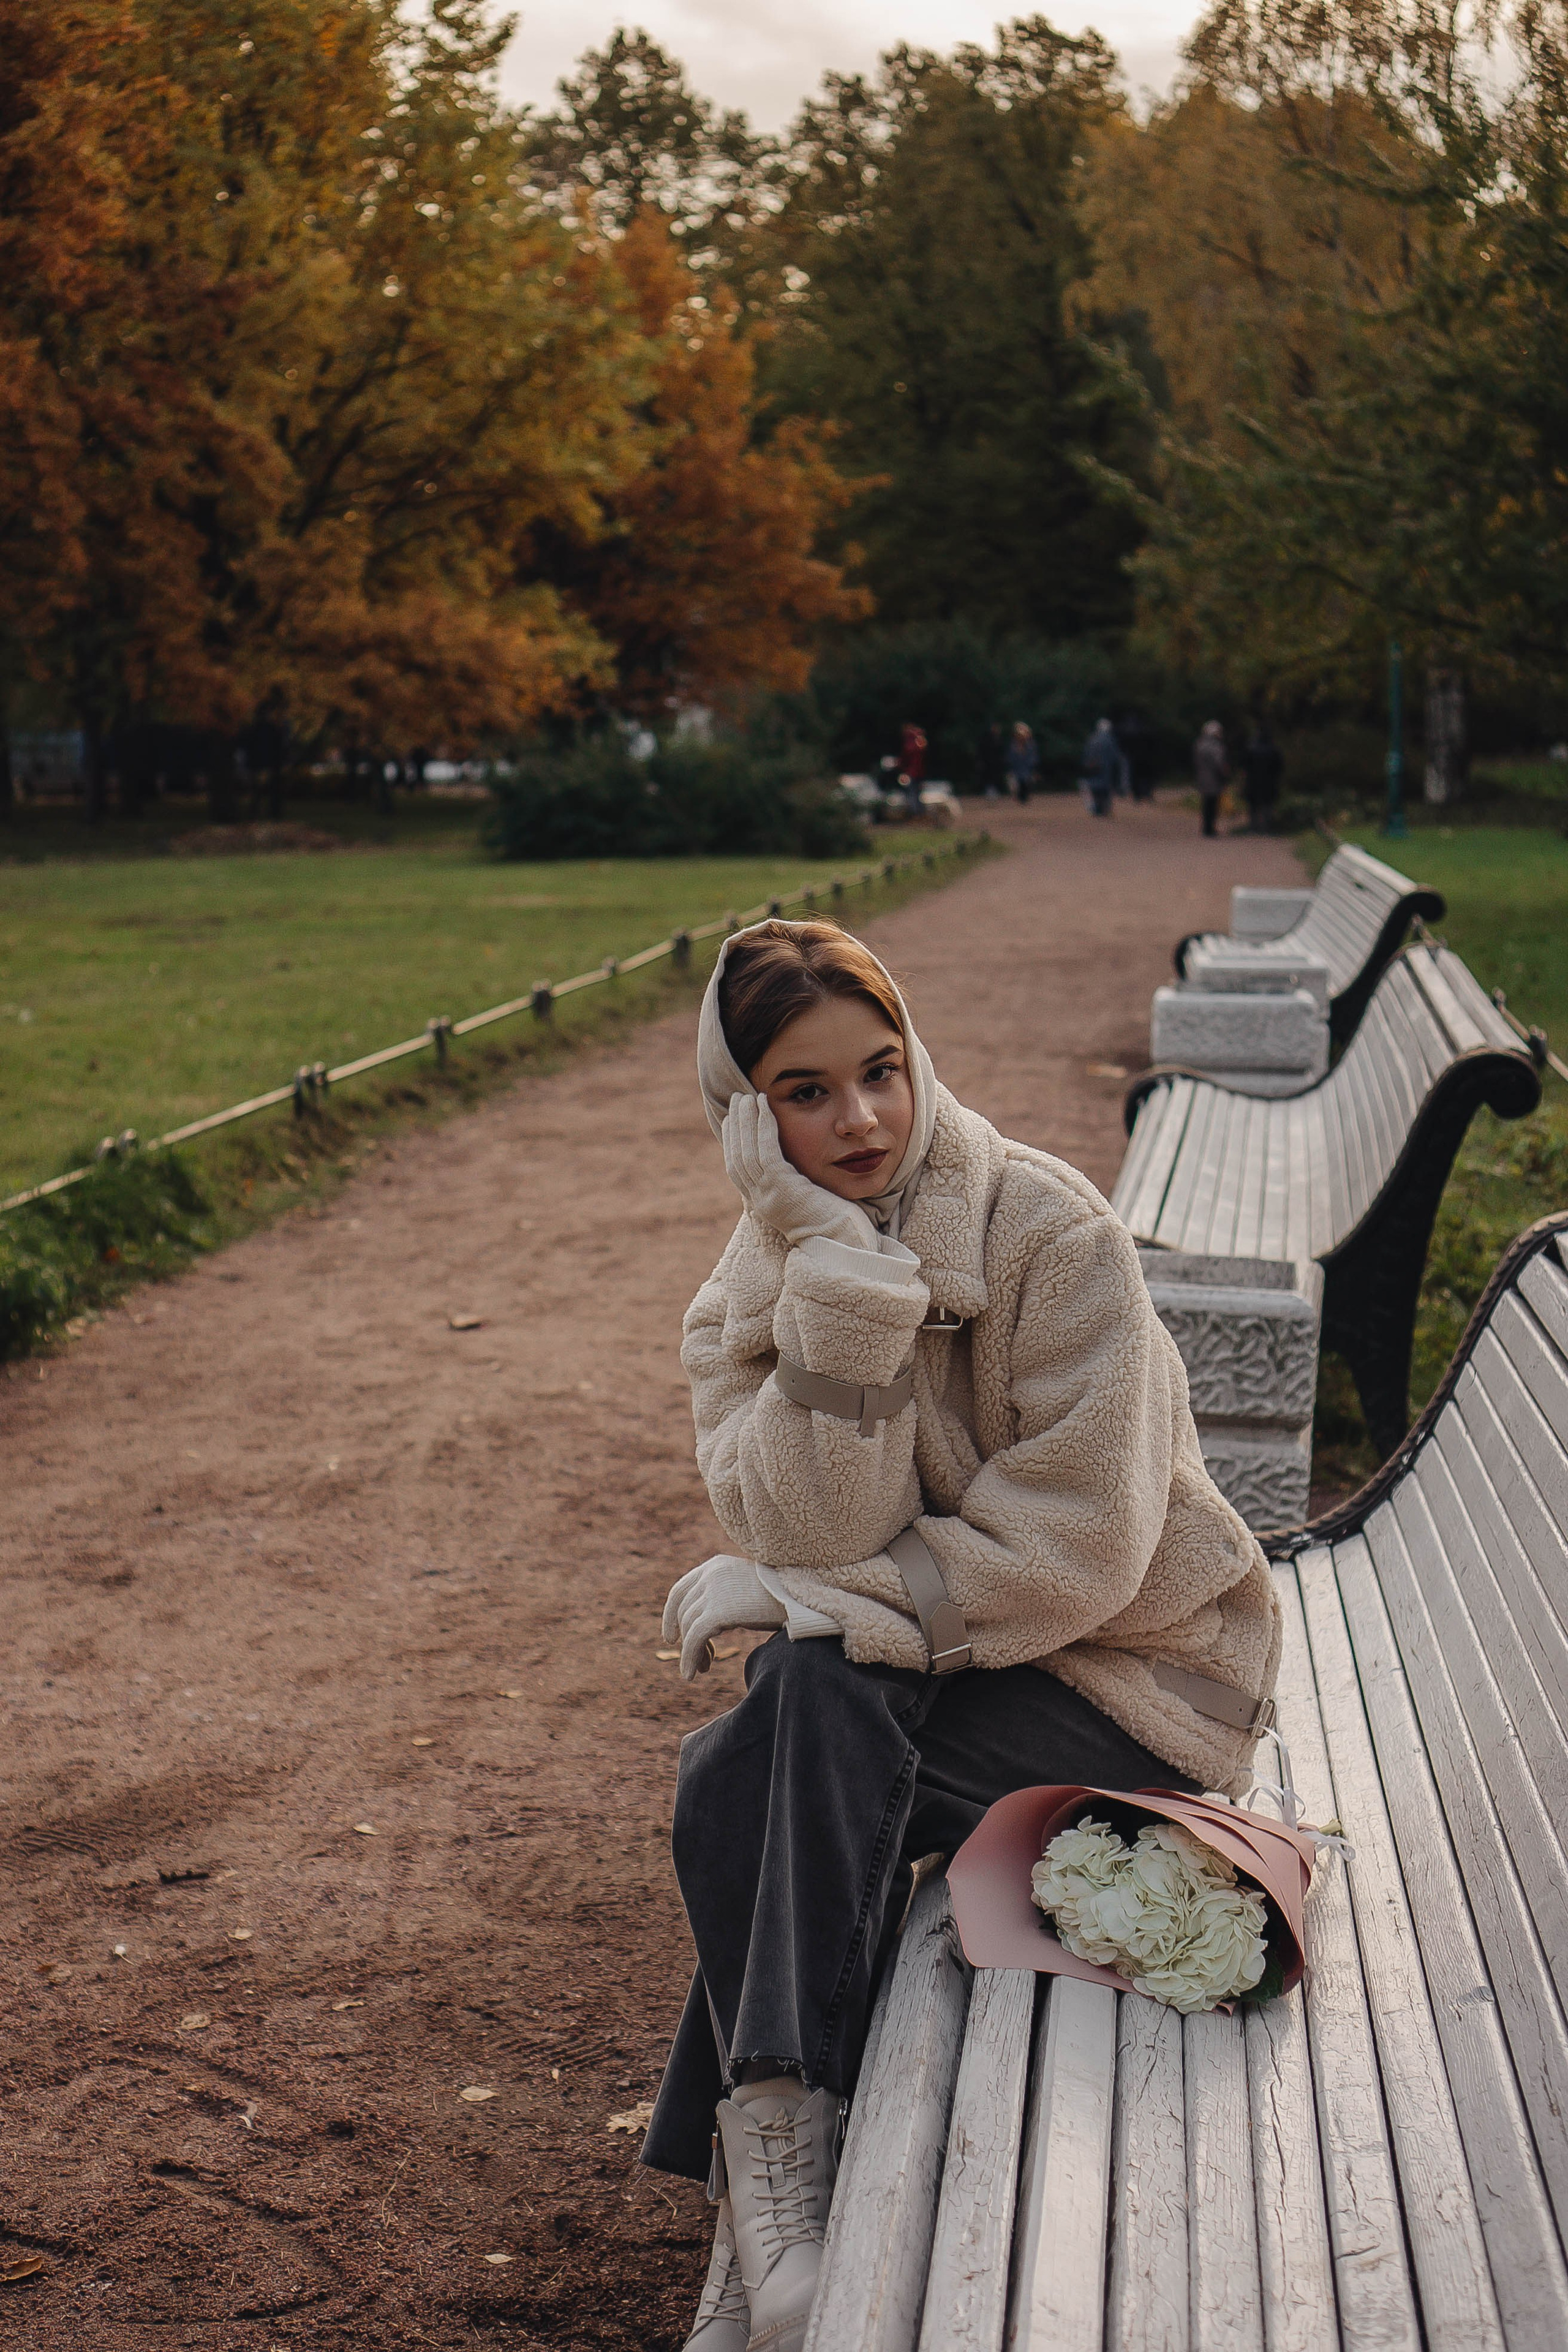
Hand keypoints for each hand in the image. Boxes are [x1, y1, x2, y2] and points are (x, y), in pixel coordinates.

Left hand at [662, 1555, 786, 1679]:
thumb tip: (708, 1623)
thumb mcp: (744, 1589)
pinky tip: (691, 1674)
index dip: (671, 1616)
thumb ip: (724, 1597)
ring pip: (688, 1627)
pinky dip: (689, 1658)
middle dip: (686, 1639)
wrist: (801, 1595)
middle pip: (683, 1612)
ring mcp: (713, 1592)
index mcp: (715, 1566)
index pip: (679, 1591)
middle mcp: (710, 1575)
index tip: (672, 1637)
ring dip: (691, 1653)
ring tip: (703, 1670)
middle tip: (699, 1662)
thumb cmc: (781, 1595)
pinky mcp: (718, 1612)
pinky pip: (694, 1639)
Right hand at [722, 1092, 877, 1251]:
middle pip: (737, 1157)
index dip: (733, 1141)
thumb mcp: (808, 1199)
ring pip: (748, 1152)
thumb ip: (796, 1182)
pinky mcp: (783, 1190)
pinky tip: (765, 1108)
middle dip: (736, 1126)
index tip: (734, 1118)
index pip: (738, 1168)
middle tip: (738, 1099)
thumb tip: (795, 1165)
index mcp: (764, 1204)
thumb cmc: (837, 1223)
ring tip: (748, 1097)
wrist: (847, 1245)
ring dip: (746, 1121)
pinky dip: (764, 1127)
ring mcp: (769, 1197)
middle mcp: (761, 1202)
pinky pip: (766, 1152)